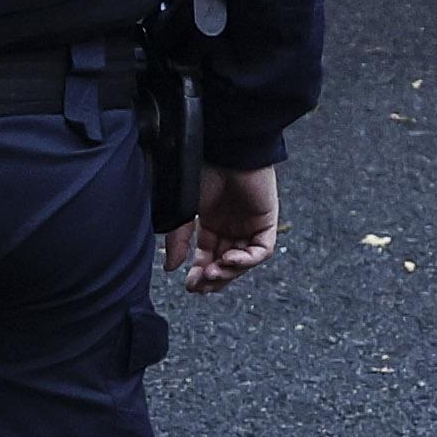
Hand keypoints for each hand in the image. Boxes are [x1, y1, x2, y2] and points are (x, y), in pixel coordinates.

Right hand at [169, 157, 279, 292]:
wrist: (226, 150)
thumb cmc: (204, 171)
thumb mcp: (185, 210)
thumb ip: (179, 239)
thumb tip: (169, 268)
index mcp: (212, 224)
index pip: (208, 258)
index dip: (200, 274)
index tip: (190, 285)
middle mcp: (232, 227)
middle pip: (226, 265)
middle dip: (214, 279)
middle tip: (201, 286)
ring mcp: (250, 226)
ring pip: (244, 262)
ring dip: (229, 272)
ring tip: (212, 272)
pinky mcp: (266, 222)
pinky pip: (262, 250)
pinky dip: (247, 260)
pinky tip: (229, 259)